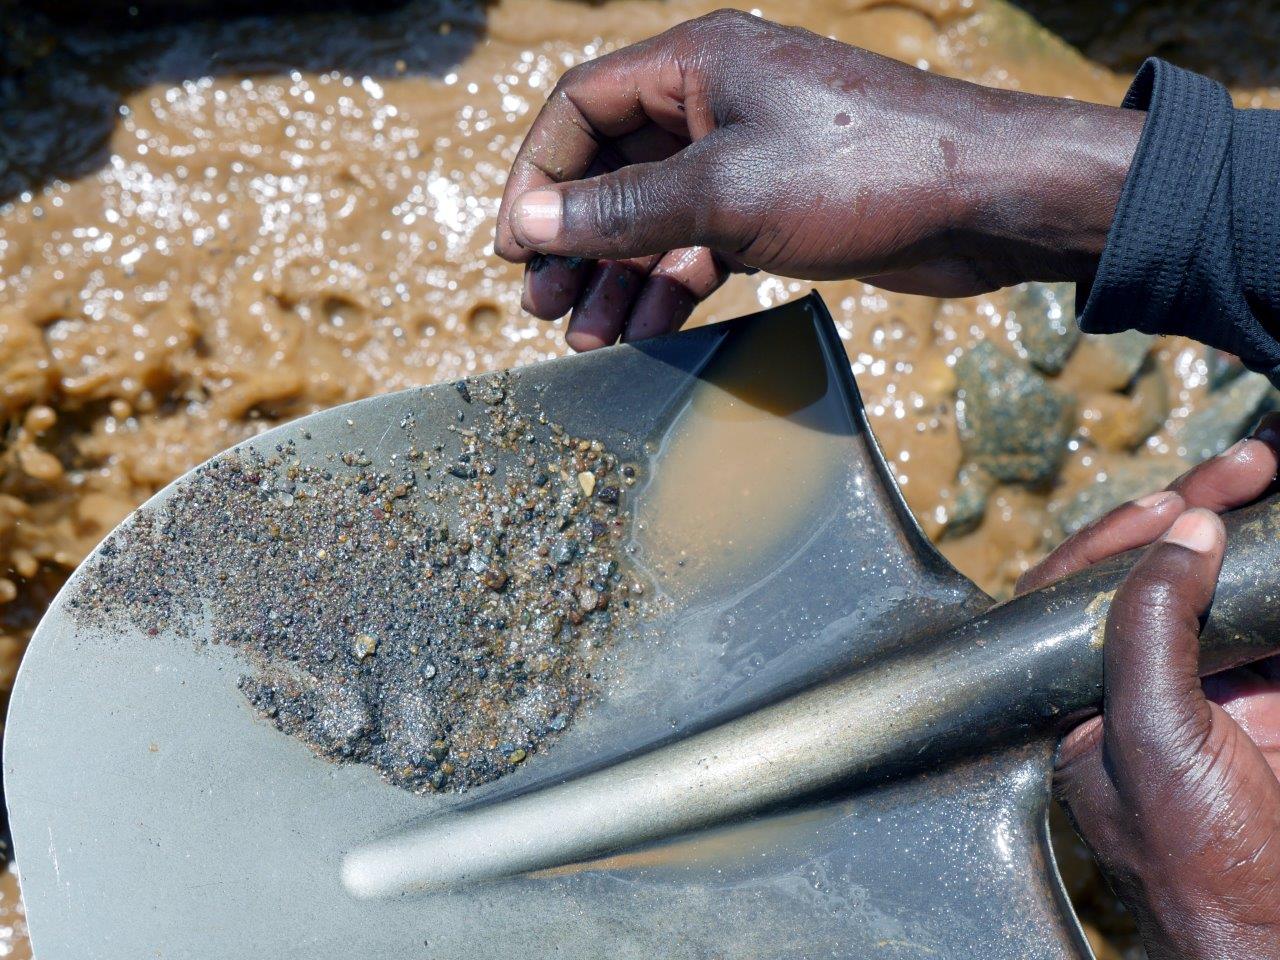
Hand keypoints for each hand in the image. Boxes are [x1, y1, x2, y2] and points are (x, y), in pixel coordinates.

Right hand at [494, 9, 1142, 349]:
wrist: (986, 200)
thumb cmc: (858, 171)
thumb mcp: (721, 194)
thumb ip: (619, 212)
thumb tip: (530, 224)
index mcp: (694, 64)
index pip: (580, 110)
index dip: (537, 178)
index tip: (515, 249)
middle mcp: (714, 101)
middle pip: (613, 168)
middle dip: (575, 240)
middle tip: (542, 305)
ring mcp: (748, 154)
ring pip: (656, 214)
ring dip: (619, 275)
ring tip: (586, 336)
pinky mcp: (779, 204)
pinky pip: (702, 242)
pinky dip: (673, 283)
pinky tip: (647, 328)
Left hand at [1019, 418, 1279, 959]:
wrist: (1276, 926)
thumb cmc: (1194, 858)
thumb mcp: (1150, 736)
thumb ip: (1148, 632)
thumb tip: (1180, 533)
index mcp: (1078, 690)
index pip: (1080, 587)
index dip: (1121, 533)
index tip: (1175, 498)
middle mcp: (1135, 678)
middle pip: (1150, 567)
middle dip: (1193, 508)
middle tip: (1246, 464)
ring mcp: (1206, 681)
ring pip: (1210, 579)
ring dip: (1237, 524)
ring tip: (1267, 469)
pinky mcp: (1266, 691)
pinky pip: (1264, 613)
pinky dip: (1274, 571)